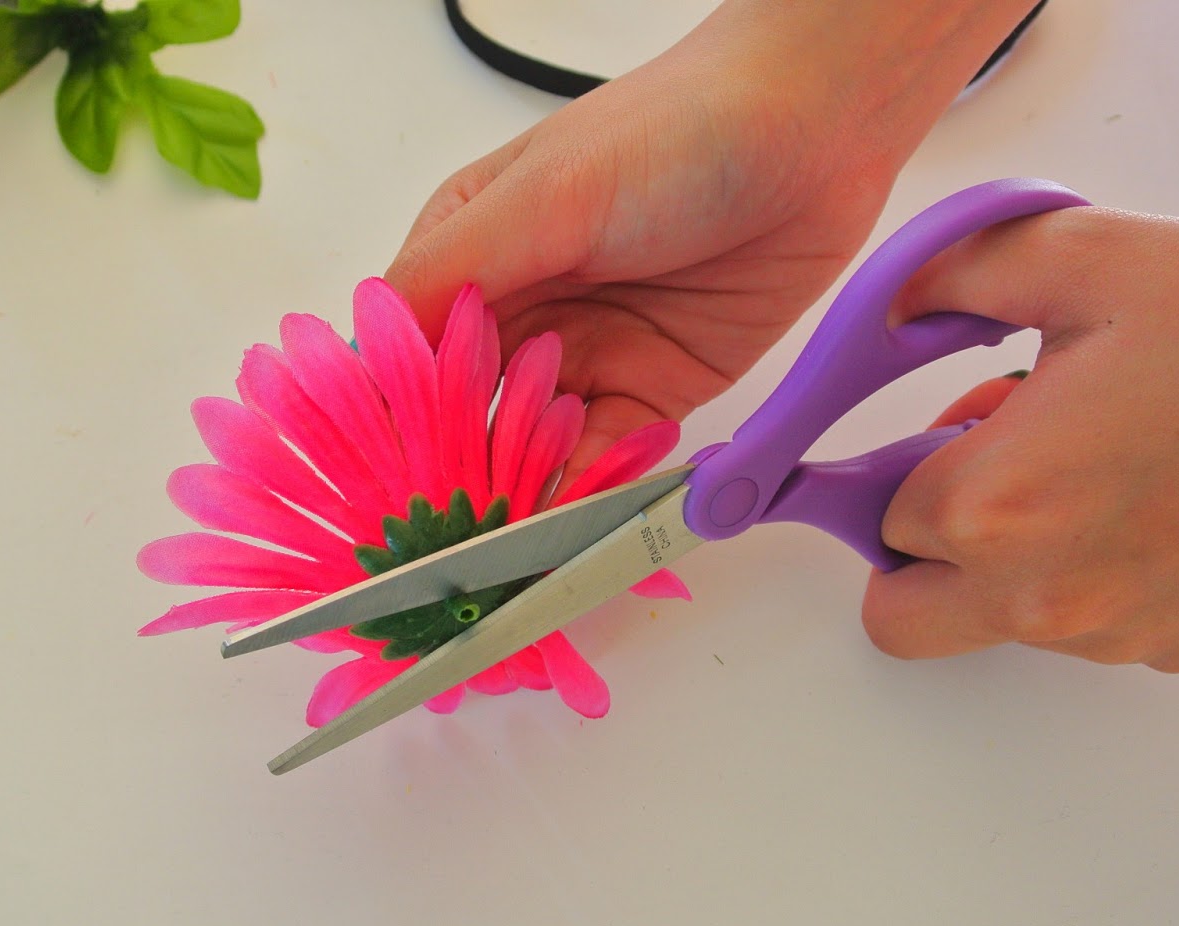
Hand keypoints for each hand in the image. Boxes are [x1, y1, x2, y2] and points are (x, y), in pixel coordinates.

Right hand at [385, 1, 1040, 481]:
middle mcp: (515, 311)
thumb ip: (452, 271)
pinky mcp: (648, 394)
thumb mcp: (547, 193)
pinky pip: (601, 457)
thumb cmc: (672, 135)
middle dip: (450, 468)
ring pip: (525, 444)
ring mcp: (581, 357)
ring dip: (514, 488)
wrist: (816, 134)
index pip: (404, 349)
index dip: (389, 413)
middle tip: (439, 531)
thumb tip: (362, 348)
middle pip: (459, 411)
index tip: (378, 477)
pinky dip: (583, 489)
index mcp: (467, 250)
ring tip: (500, 538)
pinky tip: (568, 517)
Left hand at [866, 208, 1178, 671]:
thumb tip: (892, 304)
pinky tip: (1151, 493)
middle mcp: (1041, 593)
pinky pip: (1082, 624)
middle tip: (983, 469)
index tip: (947, 426)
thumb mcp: (1095, 258)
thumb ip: (957, 274)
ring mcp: (1110, 634)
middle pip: (902, 611)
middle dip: (917, 546)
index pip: (872, 512)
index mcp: (997, 504)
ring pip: (995, 616)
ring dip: (1012, 551)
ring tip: (1099, 456)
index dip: (902, 458)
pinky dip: (1086, 571)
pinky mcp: (1171, 648)